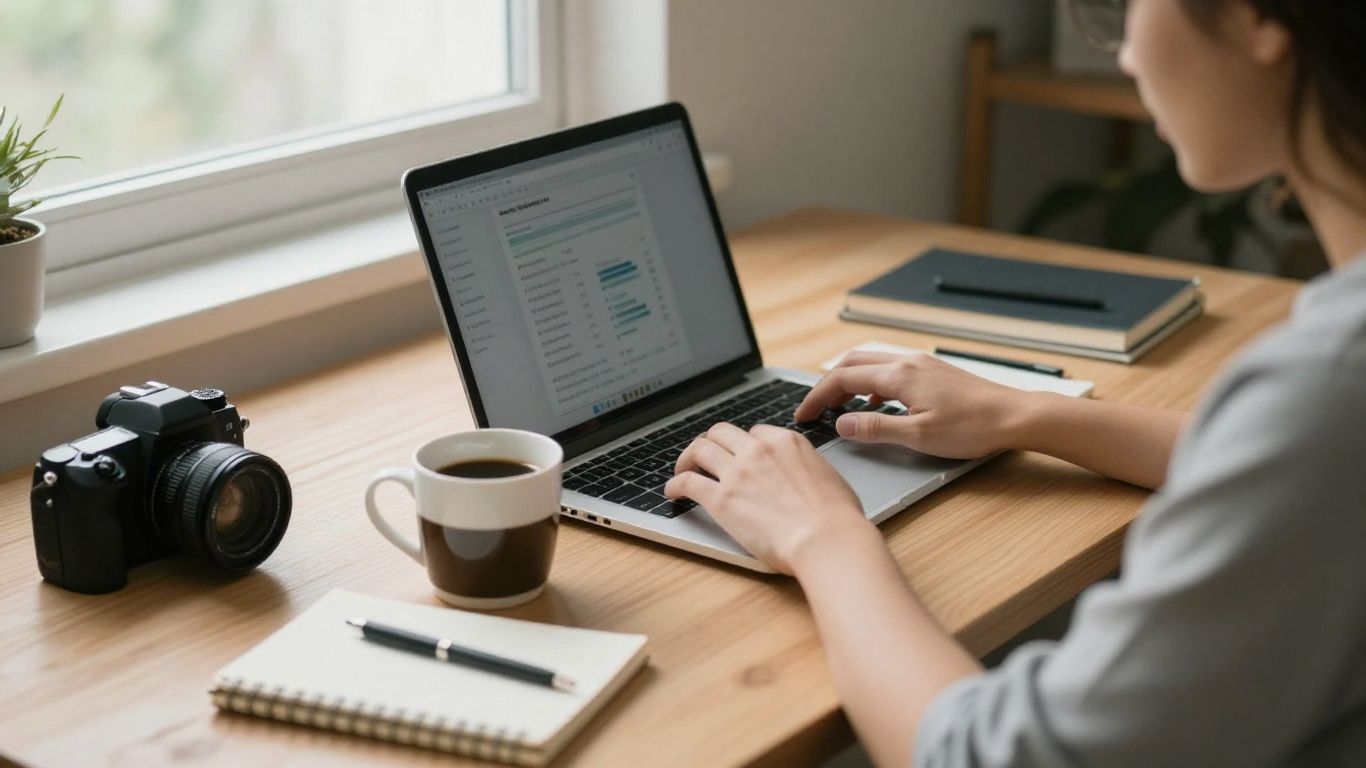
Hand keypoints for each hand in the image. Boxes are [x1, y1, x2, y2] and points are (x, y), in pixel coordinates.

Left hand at [665, 423, 870, 574]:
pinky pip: (687, 482)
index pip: (754, 432)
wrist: (827, 539)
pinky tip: (672, 492)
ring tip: (683, 469)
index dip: (743, 443)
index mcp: (786, 442)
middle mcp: (758, 450)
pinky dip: (675, 484)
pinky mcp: (721, 499)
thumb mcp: (829, 478)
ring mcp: (737, 472)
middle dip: (711, 442)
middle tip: (705, 456)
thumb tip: (807, 478)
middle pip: (721, 432)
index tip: (739, 455)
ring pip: (700, 449)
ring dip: (687, 457)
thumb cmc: (837, 518)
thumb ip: (809, 470)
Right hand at [793, 351, 1028, 458]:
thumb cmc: (973, 427)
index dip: (817, 397)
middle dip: (827, 385)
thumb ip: (876, 429)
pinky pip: (890, 369)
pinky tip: (875, 402)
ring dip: (847, 380)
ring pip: (871, 363)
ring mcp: (921, 364)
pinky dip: (870, 382)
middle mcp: (908, 362)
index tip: (802, 415)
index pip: (843, 379)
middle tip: (813, 408)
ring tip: (837, 405)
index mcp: (899, 375)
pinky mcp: (933, 371)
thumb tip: (842, 425)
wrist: (1015, 416)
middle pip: (852, 363)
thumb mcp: (919, 435)